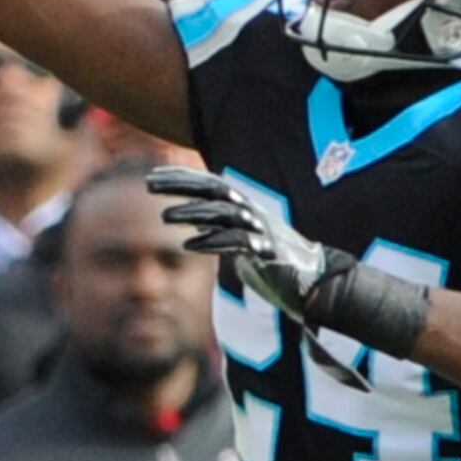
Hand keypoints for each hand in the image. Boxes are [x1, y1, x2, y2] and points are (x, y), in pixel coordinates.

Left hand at [146, 162, 334, 324]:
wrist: (311, 284)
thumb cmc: (272, 261)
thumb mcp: (240, 239)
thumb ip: (218, 226)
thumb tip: (192, 218)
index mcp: (244, 208)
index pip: (209, 184)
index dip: (182, 177)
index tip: (152, 176)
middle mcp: (252, 213)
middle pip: (214, 191)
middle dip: (181, 185)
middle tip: (149, 185)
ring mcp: (260, 231)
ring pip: (223, 214)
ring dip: (192, 213)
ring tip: (165, 216)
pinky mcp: (266, 252)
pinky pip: (237, 242)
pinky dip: (213, 242)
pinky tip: (189, 245)